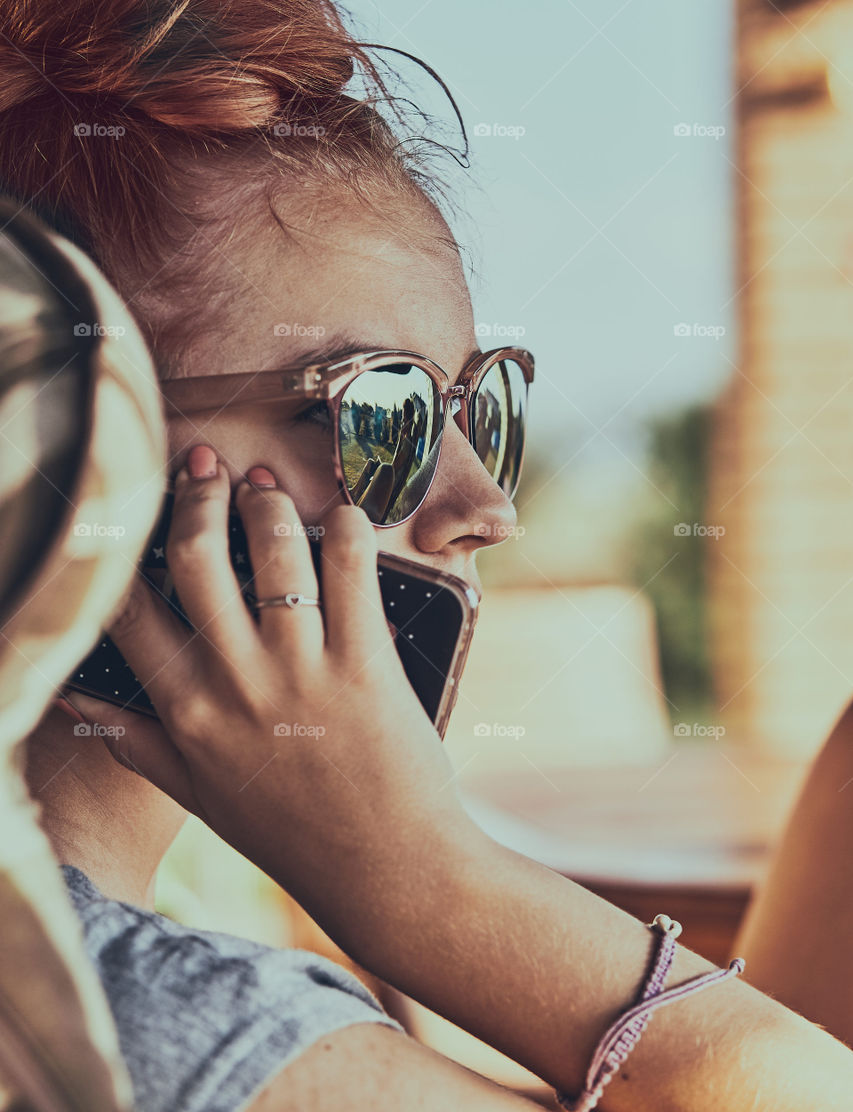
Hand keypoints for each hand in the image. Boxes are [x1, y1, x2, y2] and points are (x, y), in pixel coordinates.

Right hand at [64, 450, 479, 955]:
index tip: (135, 506)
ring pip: (272, 552)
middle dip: (195, 494)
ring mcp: (300, 671)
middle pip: (194, 557)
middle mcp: (233, 684)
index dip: (125, 543)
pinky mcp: (364, 663)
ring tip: (266, 486)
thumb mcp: (196, 794)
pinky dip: (347, 528)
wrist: (387, 872)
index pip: (127, 607)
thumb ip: (134, 741)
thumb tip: (76, 702)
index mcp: (184, 712)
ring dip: (267, 504)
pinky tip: (343, 515)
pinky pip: (350, 569)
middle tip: (207, 464)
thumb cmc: (290, 832)